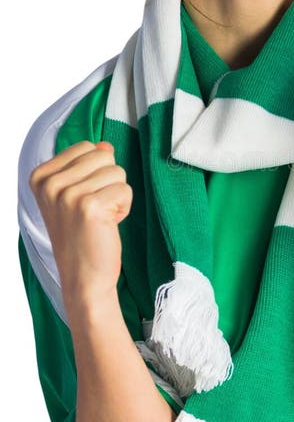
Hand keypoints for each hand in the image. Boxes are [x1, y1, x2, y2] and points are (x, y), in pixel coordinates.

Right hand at [29, 141, 131, 305]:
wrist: (83, 277)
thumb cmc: (82, 236)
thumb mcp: (75, 195)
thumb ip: (87, 166)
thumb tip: (105, 145)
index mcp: (41, 176)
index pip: (86, 146)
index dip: (96, 171)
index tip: (84, 199)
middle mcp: (50, 184)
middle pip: (103, 155)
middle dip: (108, 181)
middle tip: (95, 210)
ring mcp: (67, 195)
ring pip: (117, 171)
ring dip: (117, 196)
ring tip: (101, 218)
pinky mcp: (89, 206)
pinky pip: (125, 190)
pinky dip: (124, 208)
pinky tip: (108, 225)